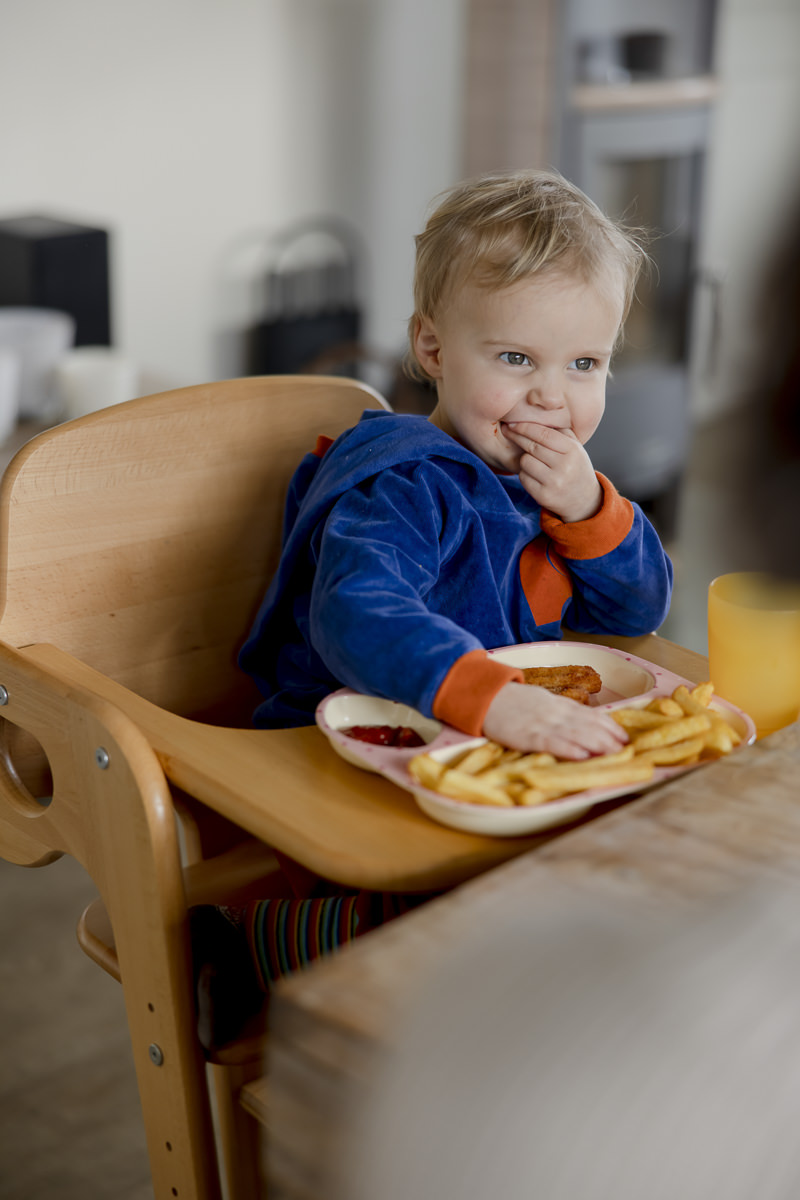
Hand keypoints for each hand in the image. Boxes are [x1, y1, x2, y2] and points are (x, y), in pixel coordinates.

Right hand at [483, 681, 628, 759]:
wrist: (486, 697)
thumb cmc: (512, 702)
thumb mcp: (540, 702)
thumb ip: (560, 712)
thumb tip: (581, 723)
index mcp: (558, 705)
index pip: (590, 714)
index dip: (609, 726)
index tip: (624, 736)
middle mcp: (556, 713)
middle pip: (588, 724)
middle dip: (609, 737)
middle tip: (626, 748)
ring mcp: (543, 724)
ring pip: (577, 733)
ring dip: (598, 743)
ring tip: (614, 753)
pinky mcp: (529, 736)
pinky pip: (553, 743)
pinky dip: (570, 749)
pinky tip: (583, 755)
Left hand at [504, 420, 601, 521]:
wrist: (584, 500)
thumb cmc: (576, 467)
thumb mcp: (575, 448)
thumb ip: (560, 432)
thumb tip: (536, 415)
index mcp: (573, 450)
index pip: (544, 434)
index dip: (525, 427)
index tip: (513, 423)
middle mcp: (564, 467)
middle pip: (532, 447)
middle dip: (517, 437)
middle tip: (508, 430)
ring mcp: (554, 483)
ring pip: (525, 462)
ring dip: (524, 459)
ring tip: (534, 460)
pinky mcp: (543, 496)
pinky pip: (523, 478)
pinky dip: (525, 474)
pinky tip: (534, 474)